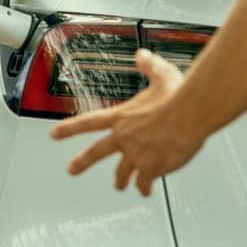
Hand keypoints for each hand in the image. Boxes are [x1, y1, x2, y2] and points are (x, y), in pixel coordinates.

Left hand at [48, 48, 201, 196]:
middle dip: (82, 162)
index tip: (55, 134)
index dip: (69, 129)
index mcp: (122, 116)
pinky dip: (144, 187)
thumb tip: (142, 57)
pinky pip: (144, 182)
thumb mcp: (160, 73)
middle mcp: (125, 137)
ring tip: (120, 186)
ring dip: (120, 180)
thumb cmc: (177, 96)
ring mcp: (137, 155)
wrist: (191, 115)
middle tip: (72, 170)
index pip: (88, 123)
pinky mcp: (152, 168)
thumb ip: (149, 66)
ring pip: (122, 173)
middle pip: (96, 152)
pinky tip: (146, 190)